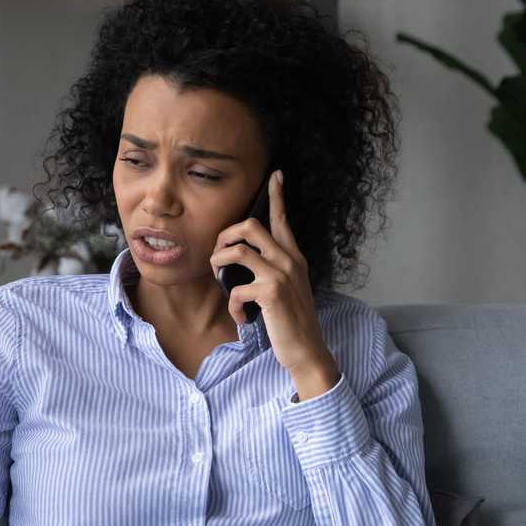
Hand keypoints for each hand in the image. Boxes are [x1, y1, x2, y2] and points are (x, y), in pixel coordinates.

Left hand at [209, 170, 334, 376]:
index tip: (275, 175)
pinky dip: (233, 305)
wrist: (307, 349)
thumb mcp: (288, 287)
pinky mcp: (271, 294)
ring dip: (218, 263)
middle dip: (225, 236)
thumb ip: (273, 269)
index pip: (282, 219)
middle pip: (251, 226)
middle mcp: (289, 261)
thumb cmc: (292, 320)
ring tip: (219, 279)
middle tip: (218, 255)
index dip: (277, 195)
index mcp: (293, 257)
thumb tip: (244, 258)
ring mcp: (281, 276)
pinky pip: (237, 290)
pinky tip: (241, 317)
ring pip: (238, 251)